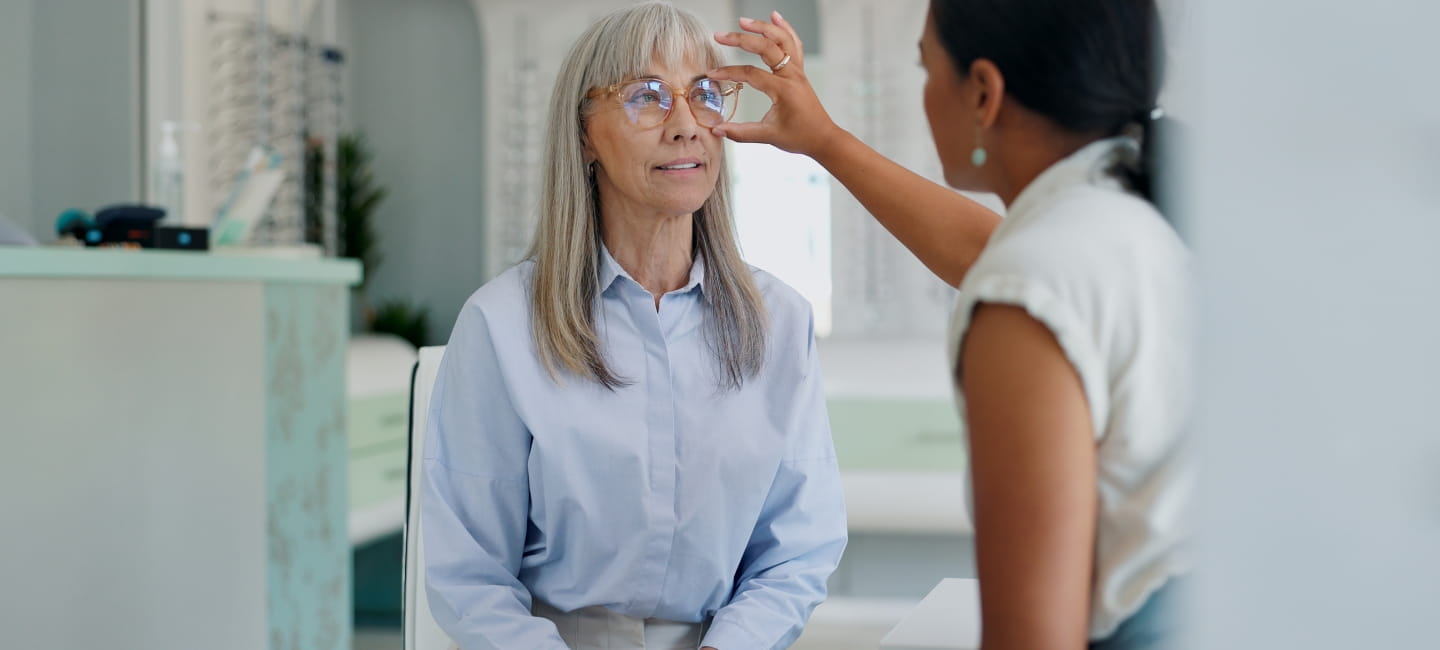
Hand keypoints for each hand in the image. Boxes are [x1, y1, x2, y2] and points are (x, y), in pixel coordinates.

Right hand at [709, 12, 842, 157]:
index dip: (729, 72)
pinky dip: (785, 29)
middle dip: (741, 39)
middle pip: (766, 48)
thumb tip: (717, 130)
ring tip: (744, 21)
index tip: (713, 73)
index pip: (751, 74)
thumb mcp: (769, 136)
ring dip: (763, 27)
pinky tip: (775, 18)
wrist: (823, 138)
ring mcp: (797, 71)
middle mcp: (792, 76)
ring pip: (782, 40)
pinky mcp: (799, 71)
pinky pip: (793, 44)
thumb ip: (741, 133)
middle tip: (721, 36)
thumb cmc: (800, 137)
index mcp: (784, 90)